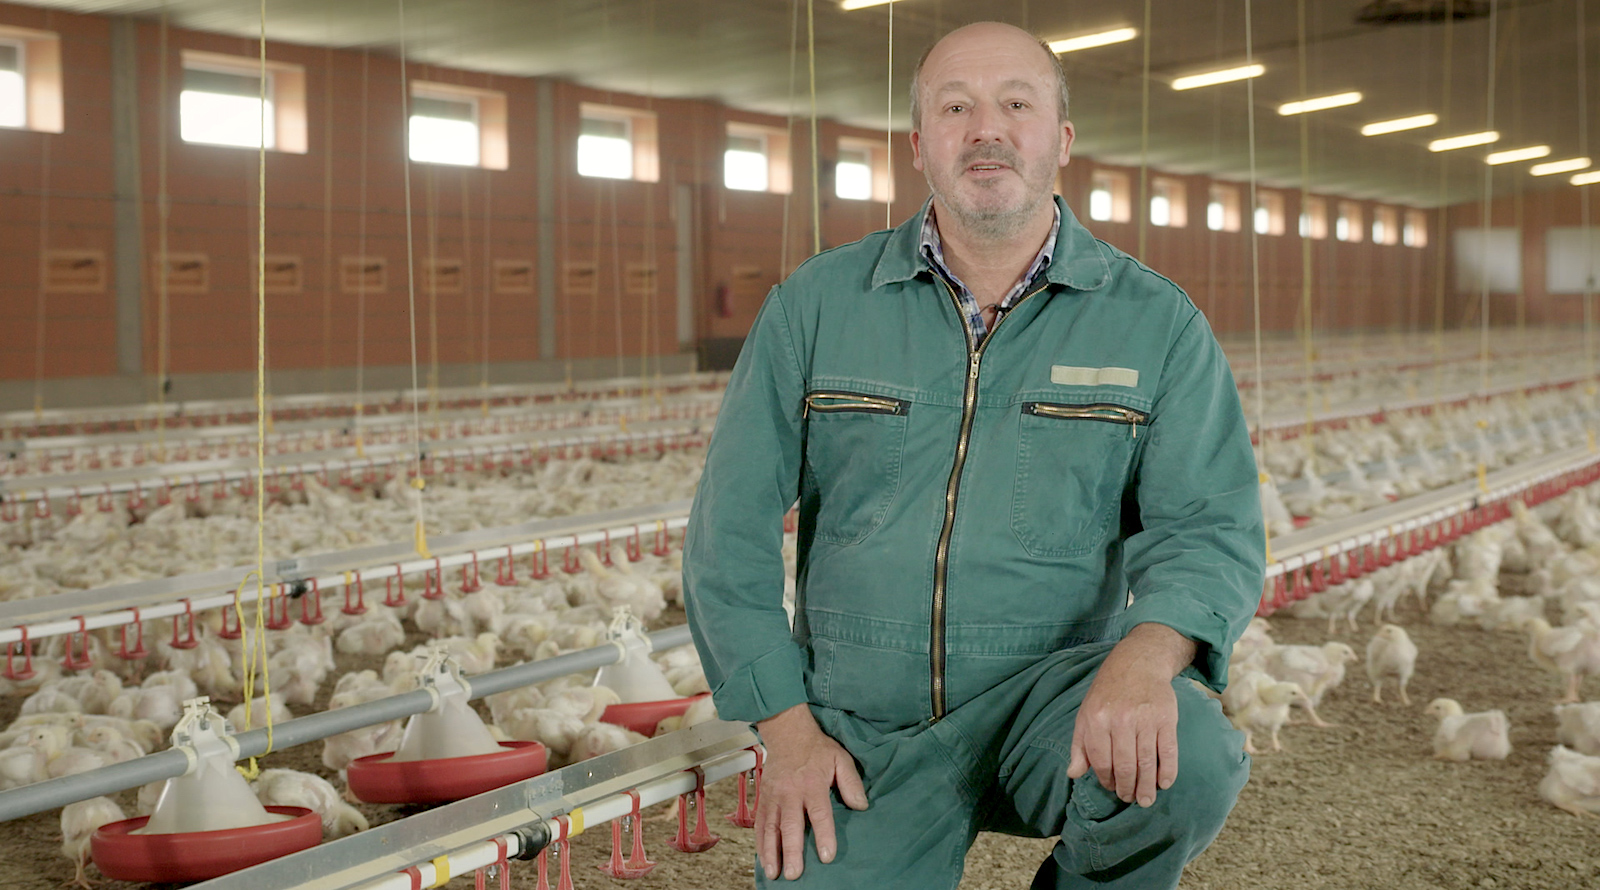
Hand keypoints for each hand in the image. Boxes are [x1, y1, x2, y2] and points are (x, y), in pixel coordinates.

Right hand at [754, 704, 868, 880]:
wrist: (788, 733)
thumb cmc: (817, 749)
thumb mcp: (841, 759)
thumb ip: (851, 783)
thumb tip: (861, 806)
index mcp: (812, 784)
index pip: (819, 814)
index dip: (823, 836)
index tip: (826, 856)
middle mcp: (790, 792)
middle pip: (790, 825)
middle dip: (791, 851)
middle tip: (794, 873)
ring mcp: (774, 796)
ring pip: (771, 827)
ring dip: (771, 852)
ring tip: (774, 873)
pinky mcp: (764, 798)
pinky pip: (760, 823)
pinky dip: (760, 842)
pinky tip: (763, 858)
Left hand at [1065, 623, 1194, 808]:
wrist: (1136, 665)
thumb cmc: (1107, 695)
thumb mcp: (1085, 715)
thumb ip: (1079, 746)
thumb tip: (1074, 774)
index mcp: (1097, 720)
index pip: (1101, 761)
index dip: (1106, 780)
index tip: (1112, 788)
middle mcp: (1121, 720)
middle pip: (1126, 766)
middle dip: (1127, 788)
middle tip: (1130, 799)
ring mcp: (1145, 720)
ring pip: (1147, 762)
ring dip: (1146, 786)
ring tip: (1145, 800)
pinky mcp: (1166, 718)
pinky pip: (1168, 751)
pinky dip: (1167, 771)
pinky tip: (1164, 783)